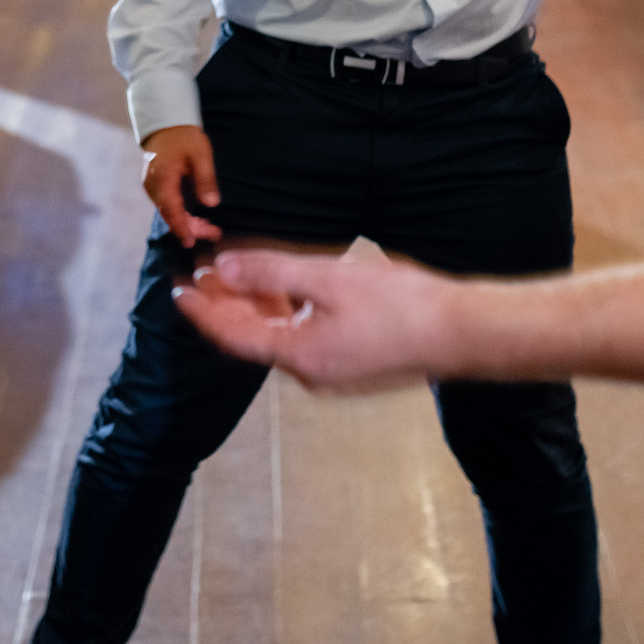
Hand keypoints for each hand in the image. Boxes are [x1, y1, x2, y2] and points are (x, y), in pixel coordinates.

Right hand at [141, 124, 221, 246]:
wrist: (165, 124)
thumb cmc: (184, 137)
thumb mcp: (201, 154)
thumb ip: (205, 179)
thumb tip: (211, 204)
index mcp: (162, 178)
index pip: (170, 209)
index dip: (181, 227)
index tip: (190, 242)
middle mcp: (152, 186)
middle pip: (169, 214)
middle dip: (189, 228)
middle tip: (213, 234)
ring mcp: (151, 186)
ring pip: (168, 211)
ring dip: (186, 222)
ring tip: (209, 229)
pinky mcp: (155, 186)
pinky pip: (166, 205)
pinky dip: (180, 214)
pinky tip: (196, 218)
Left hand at [173, 246, 447, 392]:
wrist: (464, 333)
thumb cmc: (403, 307)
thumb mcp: (327, 279)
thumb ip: (271, 274)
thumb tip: (224, 269)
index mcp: (299, 357)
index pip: (231, 335)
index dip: (201, 311)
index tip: (179, 288)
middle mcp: (310, 374)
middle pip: (252, 338)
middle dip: (226, 303)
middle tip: (204, 270)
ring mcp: (333, 373)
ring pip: (278, 338)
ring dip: (256, 306)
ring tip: (238, 272)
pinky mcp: (353, 364)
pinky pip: (303, 339)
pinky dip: (285, 314)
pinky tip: (287, 290)